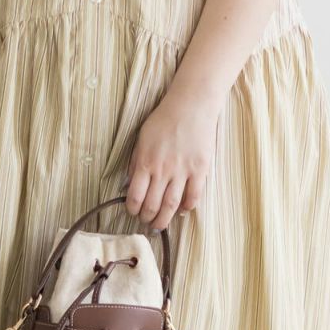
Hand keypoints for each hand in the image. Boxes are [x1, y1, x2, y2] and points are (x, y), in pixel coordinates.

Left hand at [123, 91, 221, 231]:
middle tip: (147, 222)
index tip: (133, 212)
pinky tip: (181, 210)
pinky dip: (187, 208)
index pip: (135, 196)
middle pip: (153, 205)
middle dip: (147, 218)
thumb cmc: (164, 119)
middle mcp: (163, 170)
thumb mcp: (142, 139)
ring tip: (161, 224)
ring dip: (164, 219)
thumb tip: (129, 183)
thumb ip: (135, 162)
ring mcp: (182, 171)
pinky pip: (193, 197)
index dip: (133, 209)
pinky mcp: (200, 170)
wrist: (191, 105)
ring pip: (172, 206)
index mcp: (145, 162)